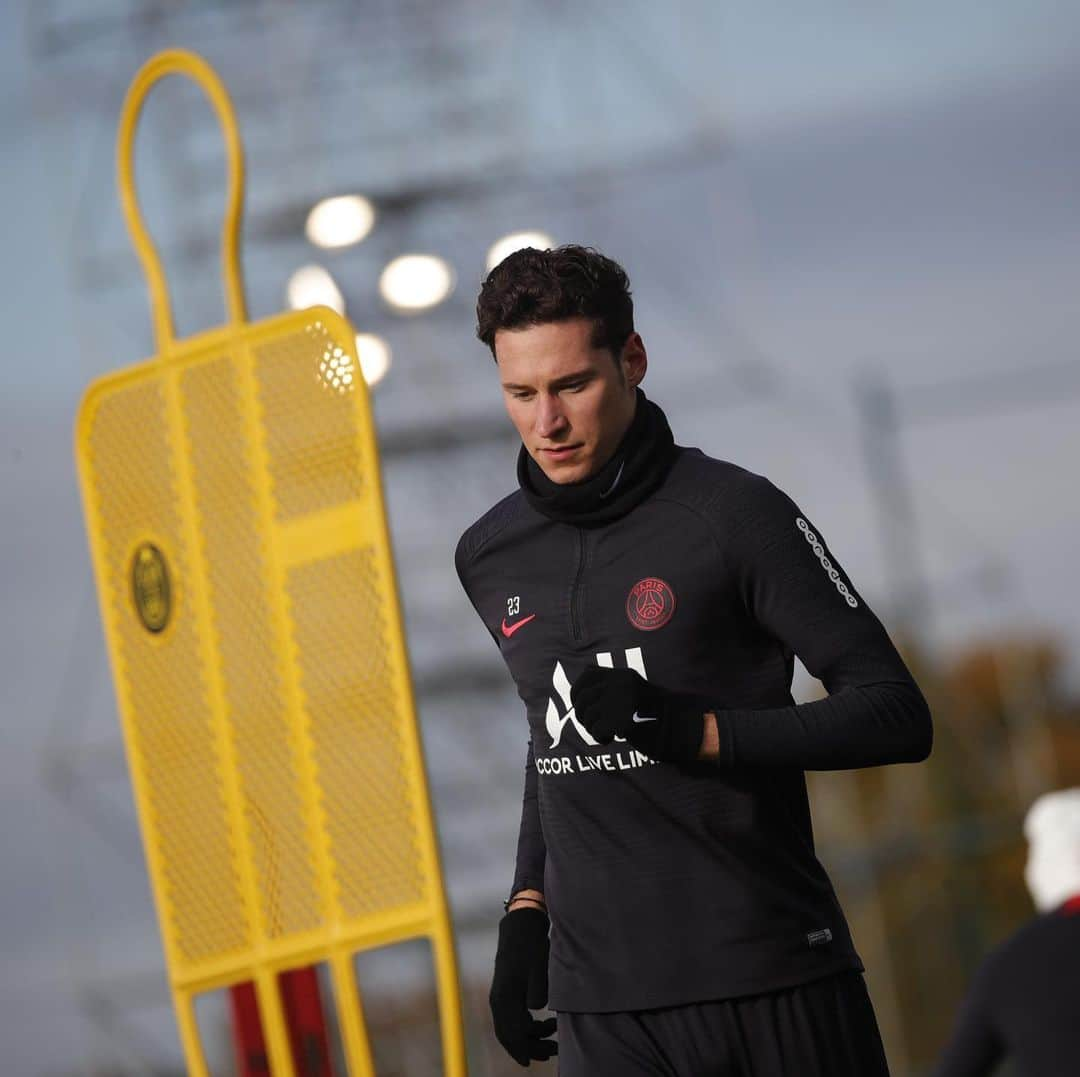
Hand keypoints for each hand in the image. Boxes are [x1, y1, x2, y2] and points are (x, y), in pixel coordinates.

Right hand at [490, 907, 557, 1066]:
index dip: (522, 1050)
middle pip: (510, 1035)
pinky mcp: (508, 992)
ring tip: (554, 1037)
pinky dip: (529, 1027)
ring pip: (512, 1028)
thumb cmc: (532, 944)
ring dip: (531, 1037)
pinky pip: (515, 1018)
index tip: (532, 1063)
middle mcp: (498, 999)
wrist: (521, 925)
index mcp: (504, 996)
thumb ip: (538, 990)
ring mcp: (502, 996)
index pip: (510, 1033)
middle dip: (530, 1048)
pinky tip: (546, 1024)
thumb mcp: (538, 967)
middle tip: (554, 1051)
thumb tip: (538, 1010)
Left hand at [570, 666, 705, 762]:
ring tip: (603, 733)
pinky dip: (599, 737)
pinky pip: (596, 729)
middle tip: (590, 725)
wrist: (678, 727)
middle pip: (583, 697)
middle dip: (581, 714)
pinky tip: (608, 739)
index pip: (587, 675)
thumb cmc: (655, 713)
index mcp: (622, 675)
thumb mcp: (633, 691)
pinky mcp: (622, 721)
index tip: (578, 704)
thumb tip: (583, 696)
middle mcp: (619, 685)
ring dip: (591, 728)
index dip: (577, 690)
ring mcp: (620, 701)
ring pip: (588, 715)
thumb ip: (613, 687)